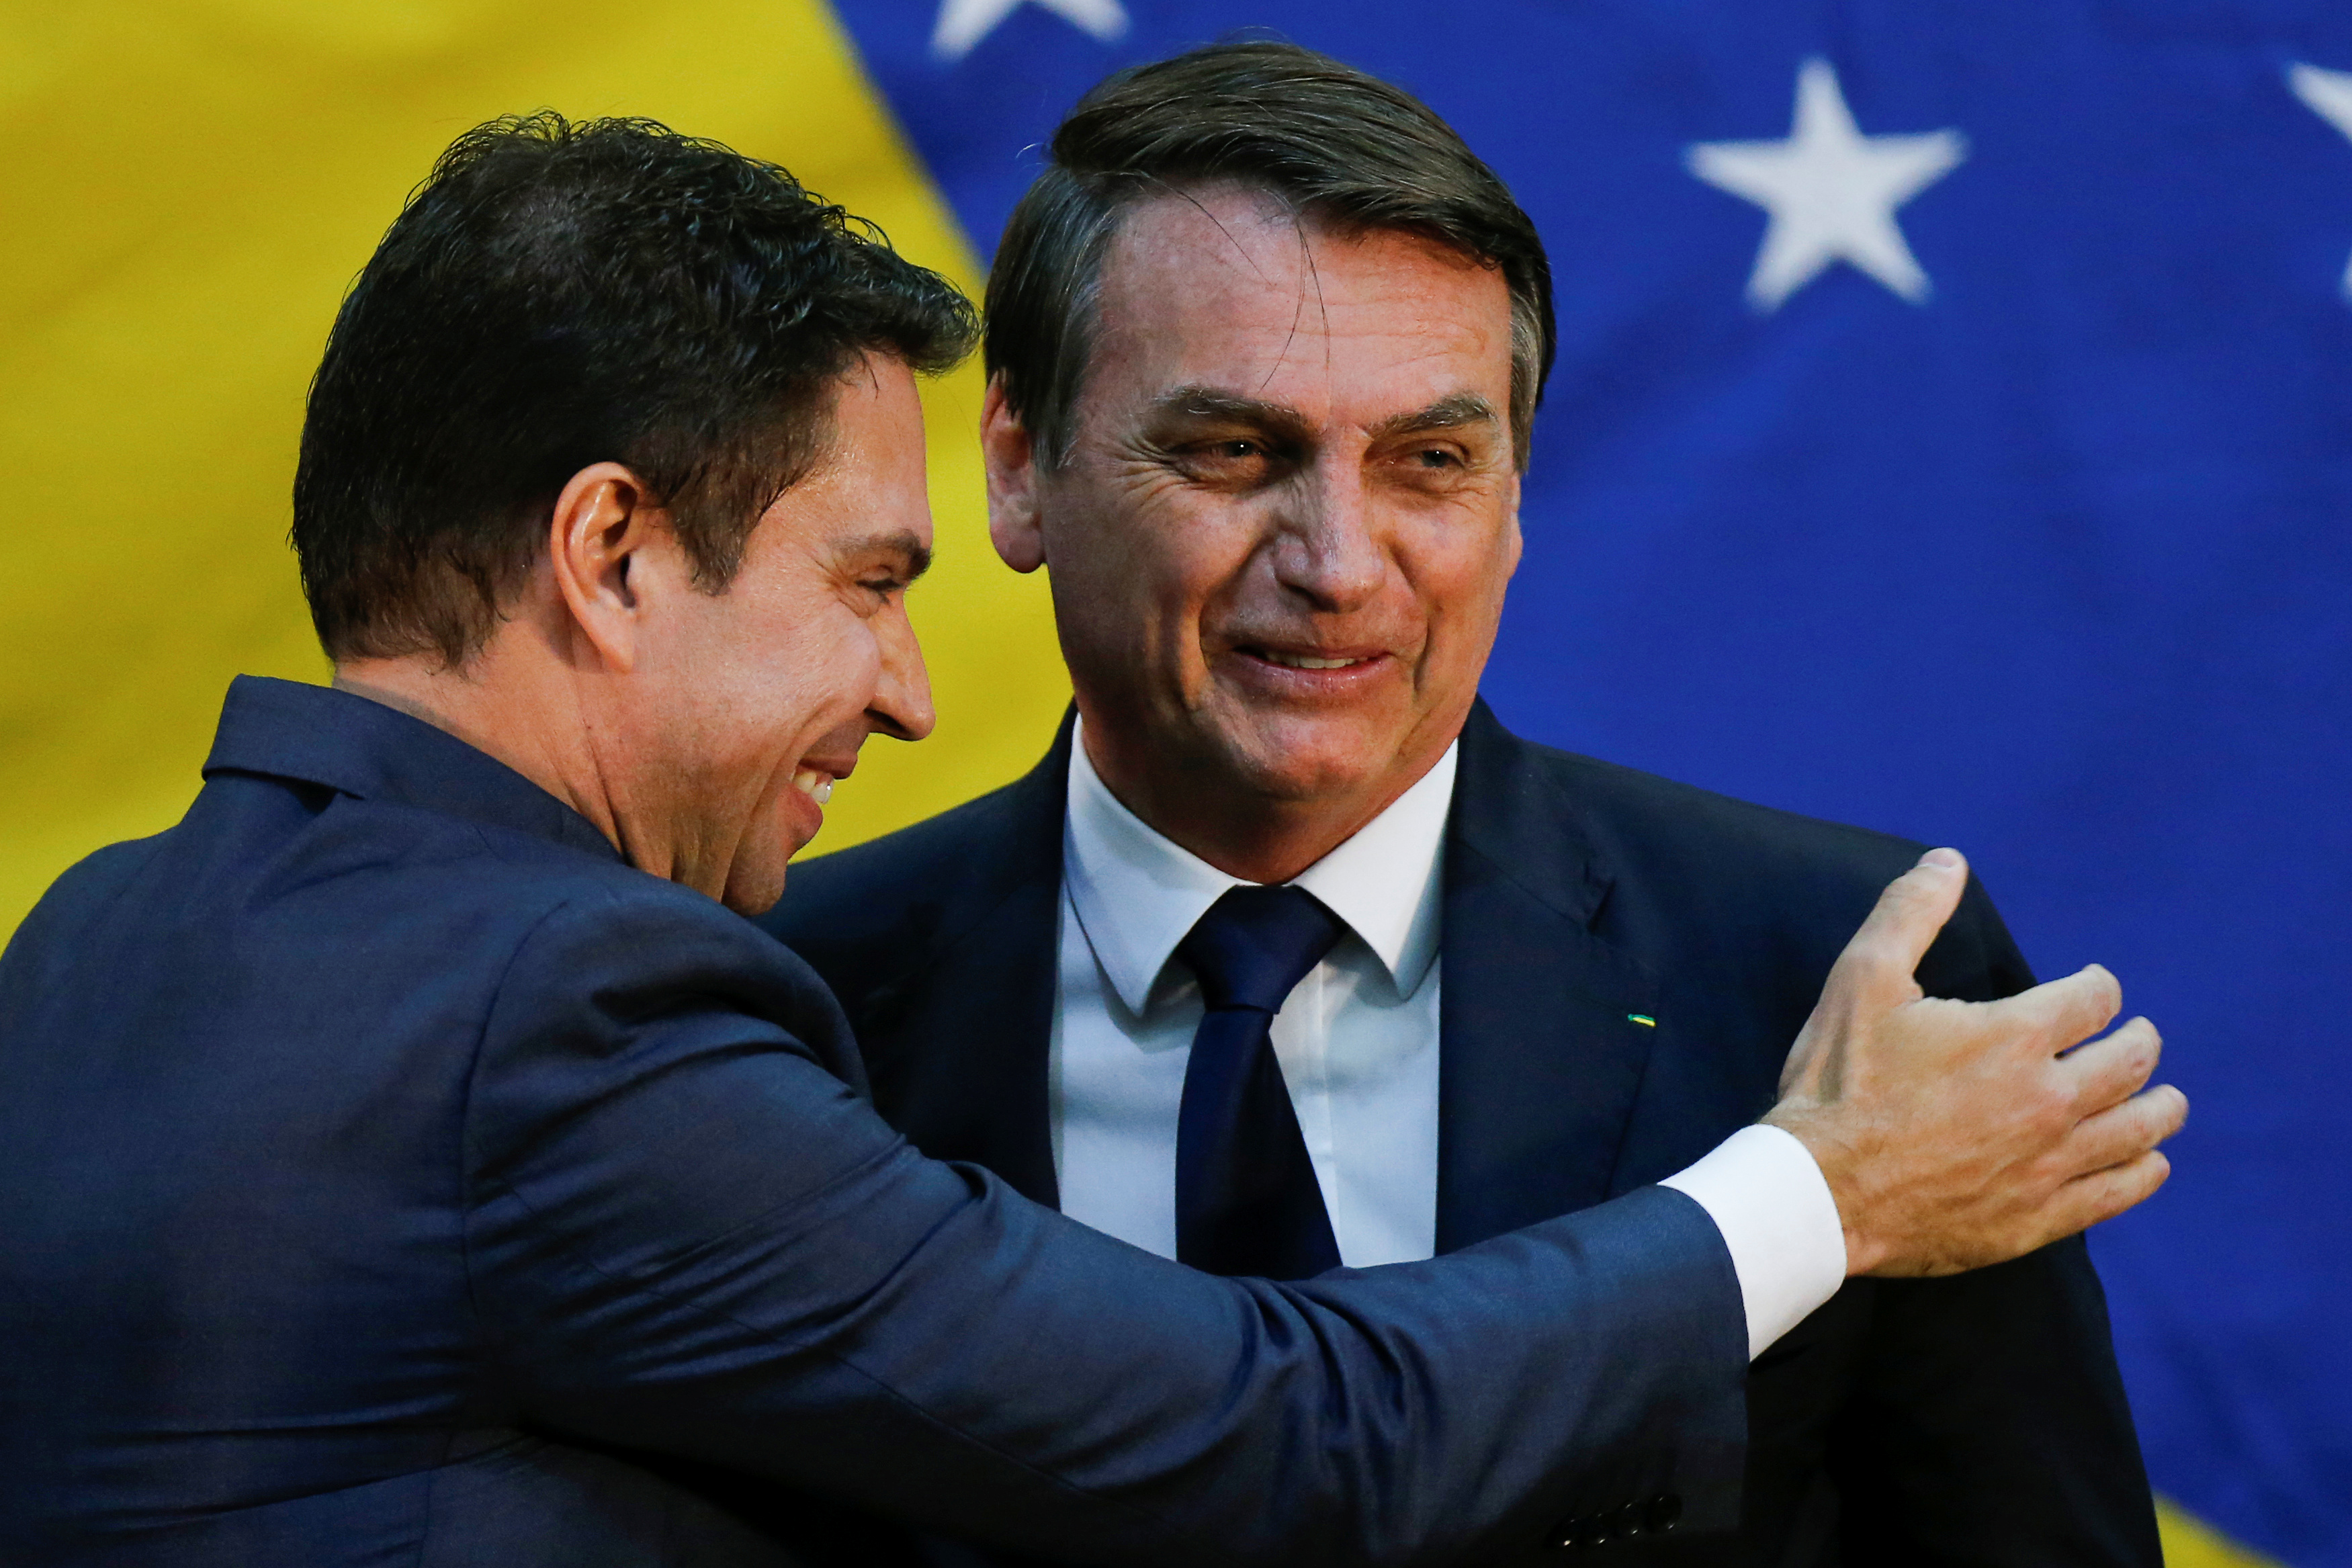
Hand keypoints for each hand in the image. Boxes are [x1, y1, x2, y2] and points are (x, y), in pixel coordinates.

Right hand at [1763, 848, 2187, 1277]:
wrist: (1820, 1195)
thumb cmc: (1837, 1085)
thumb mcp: (1861, 982)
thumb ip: (1909, 914)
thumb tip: (1947, 860)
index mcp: (2014, 1036)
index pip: (2094, 998)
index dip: (2098, 986)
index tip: (2094, 988)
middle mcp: (2049, 1099)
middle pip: (2130, 1062)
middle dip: (2140, 1041)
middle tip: (2139, 1037)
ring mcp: (2050, 1163)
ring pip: (2139, 1128)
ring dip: (2160, 1107)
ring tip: (2166, 1099)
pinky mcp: (2040, 1216)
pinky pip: (2119, 1192)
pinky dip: (2144, 1172)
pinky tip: (2150, 1162)